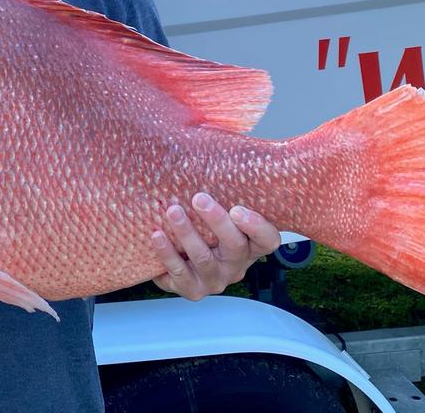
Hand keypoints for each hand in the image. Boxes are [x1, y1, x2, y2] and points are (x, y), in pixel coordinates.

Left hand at [150, 192, 281, 300]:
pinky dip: (167, 253)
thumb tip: (212, 136)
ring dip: (188, 234)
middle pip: (235, 247)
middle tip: (199, 198)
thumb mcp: (218, 205)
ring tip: (173, 211)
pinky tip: (157, 235)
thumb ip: (220, 180)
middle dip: (217, 222)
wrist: (179, 258)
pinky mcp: (192, 289)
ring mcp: (215, 279)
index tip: (238, 209)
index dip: (257, 227)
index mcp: (251, 244)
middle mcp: (237, 264)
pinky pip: (179, 273)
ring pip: (204, 259)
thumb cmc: (203, 223)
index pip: (268, 239)